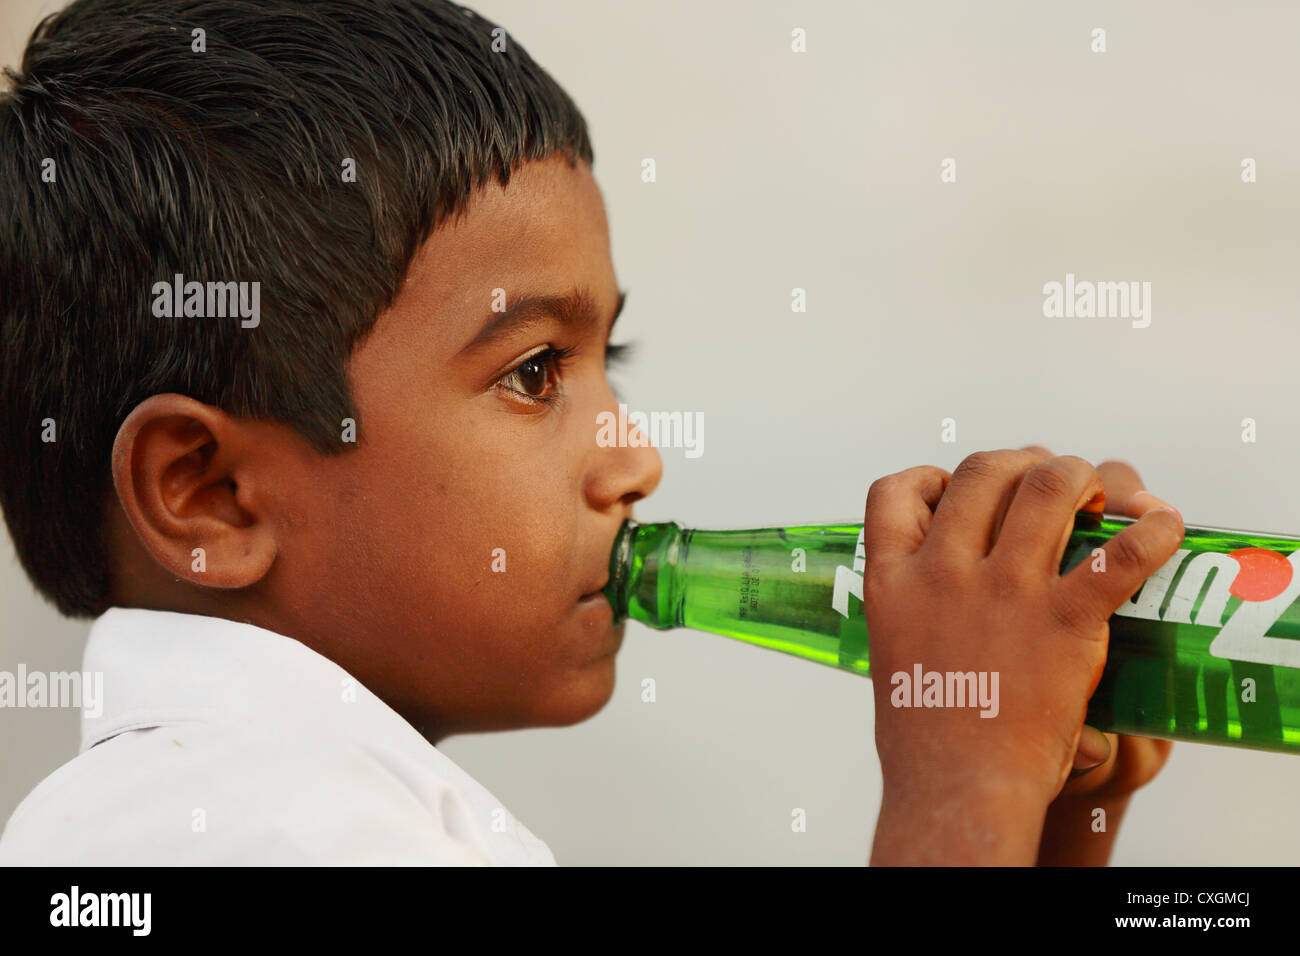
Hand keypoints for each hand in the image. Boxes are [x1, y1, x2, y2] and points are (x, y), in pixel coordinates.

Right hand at [865, 448, 1184, 864]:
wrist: (959, 789)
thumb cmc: (924, 737)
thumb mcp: (892, 651)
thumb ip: (913, 606)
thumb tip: (936, 591)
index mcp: (893, 581)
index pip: (895, 492)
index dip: (930, 477)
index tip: (954, 489)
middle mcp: (944, 573)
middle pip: (984, 471)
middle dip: (1022, 461)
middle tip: (1046, 480)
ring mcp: (1005, 592)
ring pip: (1048, 487)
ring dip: (1078, 476)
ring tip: (1097, 494)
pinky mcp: (1064, 623)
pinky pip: (1120, 554)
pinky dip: (1153, 530)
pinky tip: (1164, 525)